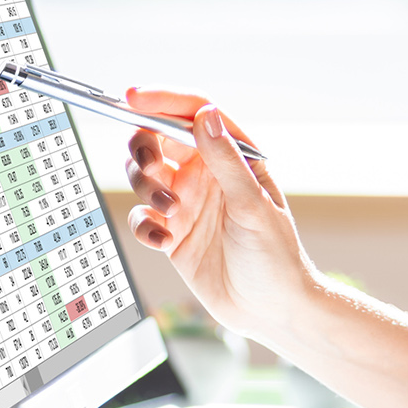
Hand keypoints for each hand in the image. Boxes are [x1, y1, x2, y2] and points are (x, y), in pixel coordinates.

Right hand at [122, 89, 315, 338]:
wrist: (270, 310)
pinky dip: (144, 226)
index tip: (132, 97)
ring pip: (143, 176)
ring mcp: (186, 203)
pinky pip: (142, 218)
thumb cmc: (275, 256)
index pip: (194, 115)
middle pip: (158, 140)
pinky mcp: (172, 233)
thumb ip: (226, 161)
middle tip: (149, 166)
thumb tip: (205, 116)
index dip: (163, 100)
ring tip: (170, 211)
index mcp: (232, 158)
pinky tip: (164, 241)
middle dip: (143, 147)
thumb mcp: (253, 205)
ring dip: (145, 187)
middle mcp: (206, 175)